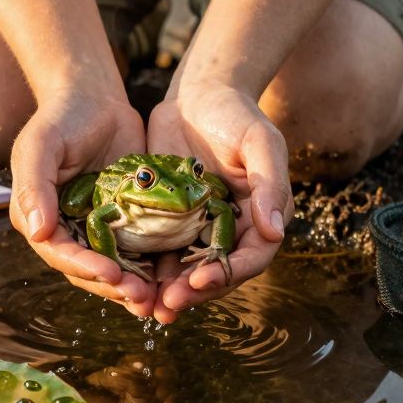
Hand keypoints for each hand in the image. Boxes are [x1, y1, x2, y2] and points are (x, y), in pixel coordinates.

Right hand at [9, 88, 154, 316]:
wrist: (95, 97)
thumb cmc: (62, 117)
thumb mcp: (41, 145)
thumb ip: (34, 186)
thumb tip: (37, 232)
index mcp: (38, 217)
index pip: (59, 253)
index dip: (84, 268)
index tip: (112, 274)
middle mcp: (65, 229)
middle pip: (86, 269)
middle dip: (113, 286)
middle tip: (141, 298)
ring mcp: (95, 228)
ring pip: (113, 268)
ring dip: (133, 286)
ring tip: (156, 300)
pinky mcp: (124, 221)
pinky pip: (136, 251)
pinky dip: (150, 268)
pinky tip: (169, 279)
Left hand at [146, 82, 289, 322]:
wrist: (199, 95)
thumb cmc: (237, 114)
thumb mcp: (260, 142)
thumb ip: (270, 184)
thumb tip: (274, 230)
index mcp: (261, 216)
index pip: (251, 257)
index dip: (228, 272)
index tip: (202, 278)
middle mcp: (233, 229)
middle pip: (217, 272)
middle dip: (194, 291)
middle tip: (168, 304)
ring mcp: (200, 228)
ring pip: (187, 270)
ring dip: (170, 291)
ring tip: (148, 306)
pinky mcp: (170, 221)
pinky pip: (161, 252)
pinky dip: (148, 270)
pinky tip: (129, 281)